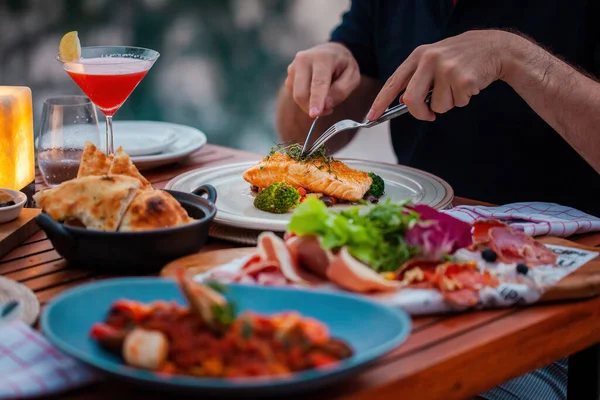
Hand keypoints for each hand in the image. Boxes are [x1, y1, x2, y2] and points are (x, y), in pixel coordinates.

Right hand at [285, 42, 360, 117]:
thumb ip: (341, 91)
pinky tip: (315, 93)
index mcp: (322, 58)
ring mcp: (293, 66)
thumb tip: (326, 104)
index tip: (314, 114)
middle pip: (301, 92)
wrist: (331, 51)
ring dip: (309, 104)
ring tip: (325, 99)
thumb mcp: (353, 77)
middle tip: (329, 110)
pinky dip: (305, 99)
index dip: (316, 100)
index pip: (318, 83)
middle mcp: (304, 59)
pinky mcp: (289, 74)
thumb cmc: (343, 65)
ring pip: (297, 95)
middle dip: (312, 107)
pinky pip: (294, 93)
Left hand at [367, 30, 511, 121]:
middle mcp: (429, 59)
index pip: (393, 82)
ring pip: (437, 106)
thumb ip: (416, 79)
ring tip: (457, 86)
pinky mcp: (464, 79)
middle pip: (412, 100)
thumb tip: (403, 101)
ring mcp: (447, 68)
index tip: (371, 117)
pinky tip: (469, 85)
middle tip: (429, 115)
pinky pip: (457, 104)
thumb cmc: (460, 58)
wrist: (494, 48)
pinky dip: (463, 100)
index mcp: (418, 55)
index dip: (381, 102)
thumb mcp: (433, 61)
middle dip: (420, 113)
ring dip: (448, 104)